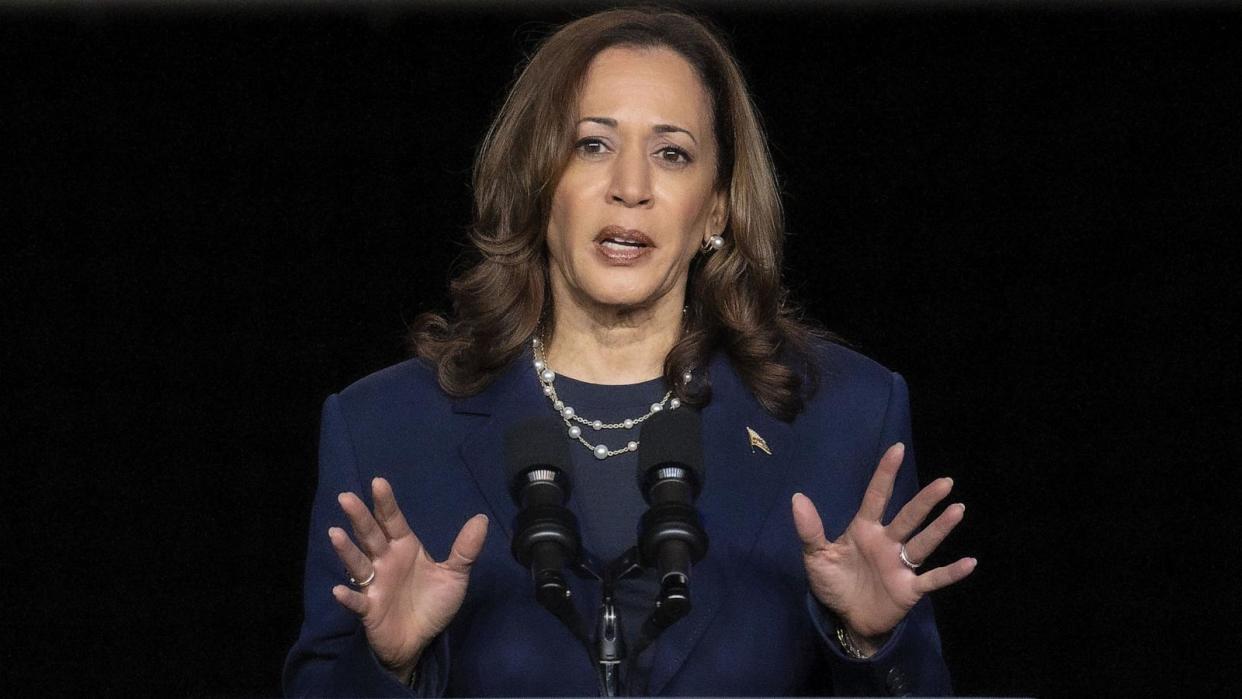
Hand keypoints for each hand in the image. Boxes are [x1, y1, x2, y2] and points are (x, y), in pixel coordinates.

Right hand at [330, 477, 488, 676]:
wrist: (420, 641)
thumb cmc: (432, 603)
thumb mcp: (454, 576)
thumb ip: (465, 549)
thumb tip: (481, 519)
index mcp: (404, 548)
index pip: (393, 521)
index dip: (385, 503)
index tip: (378, 482)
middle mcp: (385, 561)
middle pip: (370, 535)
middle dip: (359, 517)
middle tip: (346, 497)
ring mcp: (374, 585)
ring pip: (358, 564)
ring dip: (347, 550)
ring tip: (335, 533)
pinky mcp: (369, 610)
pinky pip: (357, 601)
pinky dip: (349, 597)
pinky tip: (339, 591)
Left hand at [792, 443, 975, 645]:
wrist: (847, 619)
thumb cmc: (834, 583)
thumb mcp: (816, 557)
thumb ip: (810, 530)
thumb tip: (797, 498)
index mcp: (864, 530)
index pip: (877, 497)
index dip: (886, 473)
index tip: (897, 449)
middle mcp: (887, 542)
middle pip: (908, 517)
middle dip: (925, 500)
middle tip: (945, 481)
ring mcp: (901, 565)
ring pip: (923, 542)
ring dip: (940, 528)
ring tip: (958, 509)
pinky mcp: (910, 589)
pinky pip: (933, 579)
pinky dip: (951, 572)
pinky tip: (970, 562)